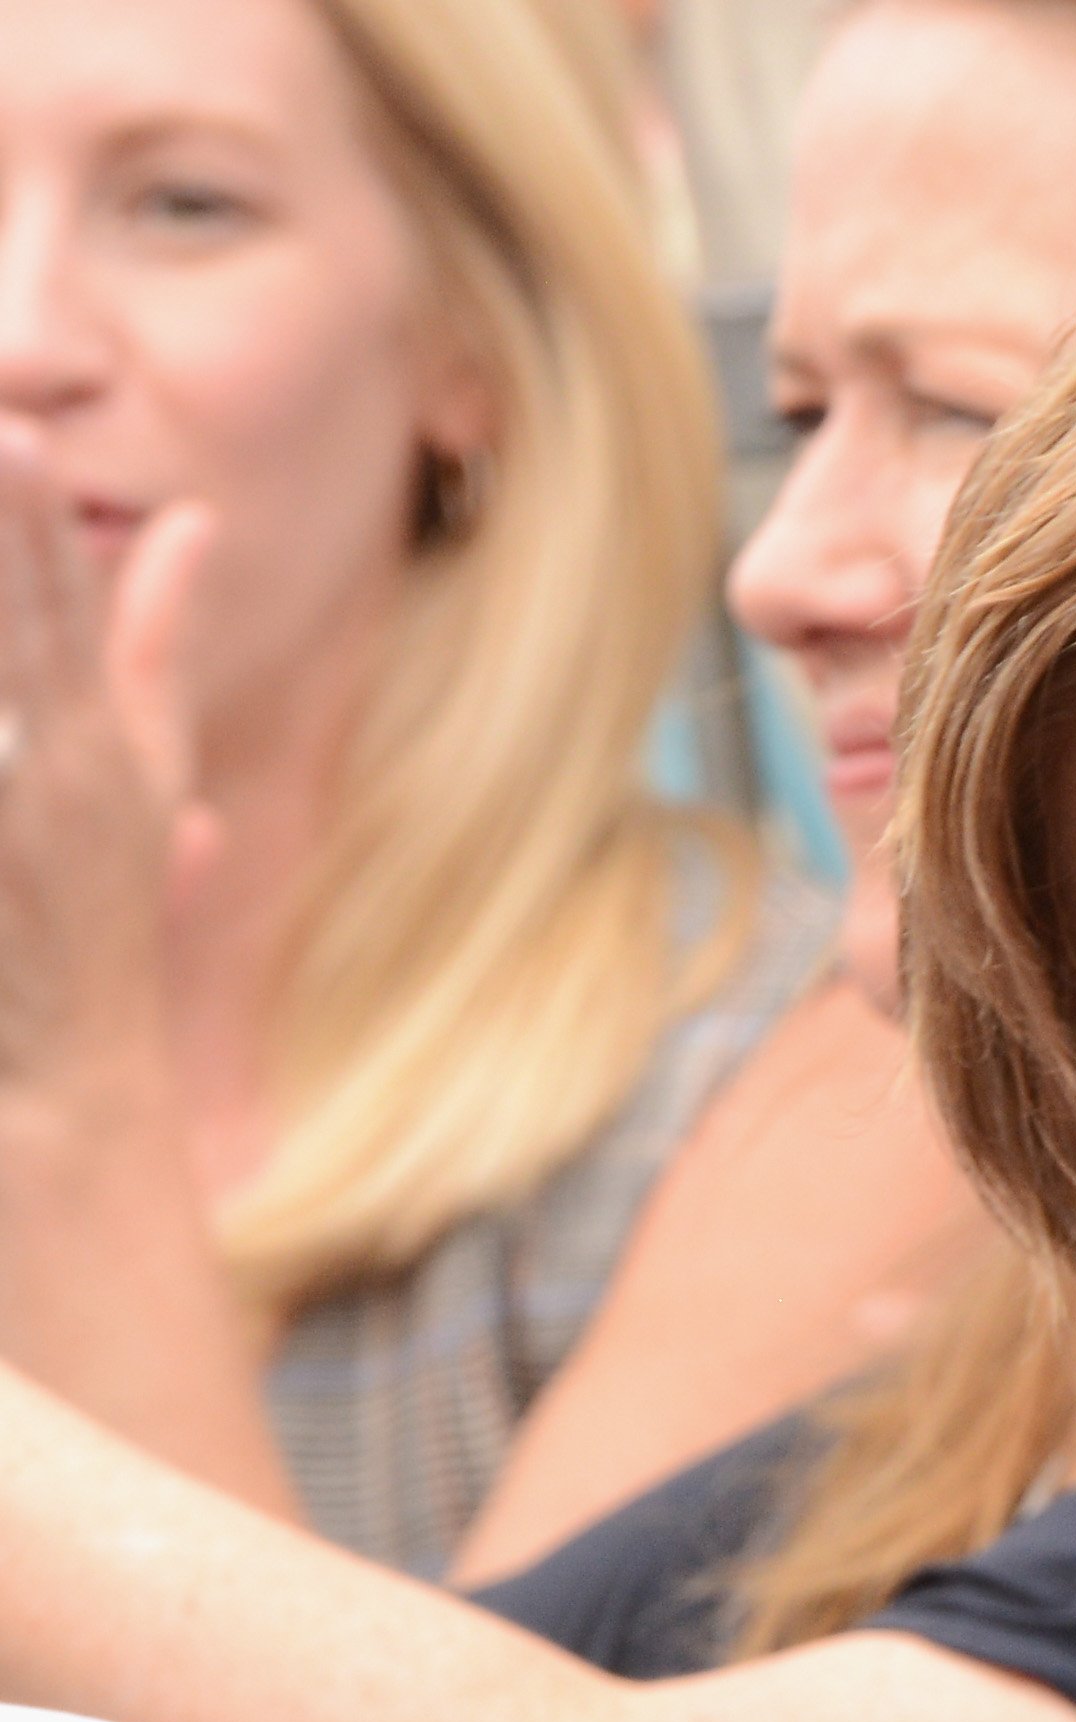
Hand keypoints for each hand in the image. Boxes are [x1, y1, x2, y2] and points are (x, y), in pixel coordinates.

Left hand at [0, 430, 208, 1104]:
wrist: (70, 1073)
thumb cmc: (104, 909)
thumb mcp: (147, 771)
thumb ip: (159, 644)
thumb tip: (194, 518)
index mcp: (101, 742)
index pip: (64, 605)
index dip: (33, 516)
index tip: (7, 431)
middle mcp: (59, 774)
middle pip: (20, 635)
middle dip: (2, 546)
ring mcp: (17, 820)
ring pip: (8, 692)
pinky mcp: (5, 860)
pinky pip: (4, 763)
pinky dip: (2, 741)